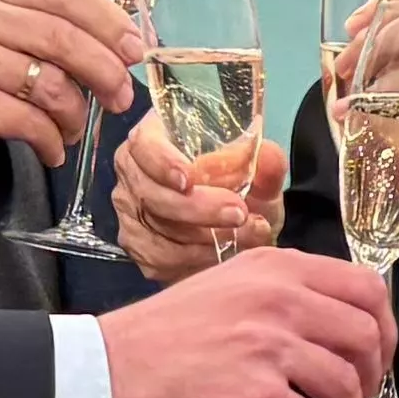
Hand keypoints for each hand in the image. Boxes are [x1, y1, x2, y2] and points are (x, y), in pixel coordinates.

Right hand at [0, 0, 140, 185]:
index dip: (106, 20)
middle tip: (121, 99)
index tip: (134, 50)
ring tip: (72, 130)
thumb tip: (124, 44)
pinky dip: (52, 142)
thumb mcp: (3, 35)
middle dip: (104, 71)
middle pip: (60, 38)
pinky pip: (31, 124)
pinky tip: (51, 150)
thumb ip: (50, 27)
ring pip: (50, 86)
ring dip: (75, 116)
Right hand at [97, 247, 393, 397]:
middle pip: (364, 333)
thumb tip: (328, 325)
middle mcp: (278, 299)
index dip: (383, 326)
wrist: (108, 375)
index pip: (363, 286)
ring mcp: (269, 347)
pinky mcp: (258, 397)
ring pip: (346, 382)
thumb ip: (277, 296)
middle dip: (375, 372)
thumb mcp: (225, 289)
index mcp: (275, 269)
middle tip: (363, 395)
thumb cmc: (160, 339)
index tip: (377, 352)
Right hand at [113, 117, 284, 280]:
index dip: (162, 162)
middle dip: (197, 208)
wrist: (244, 230)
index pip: (143, 145)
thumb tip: (266, 156)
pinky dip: (195, 259)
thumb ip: (266, 162)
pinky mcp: (139, 248)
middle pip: (151, 194)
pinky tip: (223, 255)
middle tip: (238, 214)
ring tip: (244, 235)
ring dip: (202, 237)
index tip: (189, 180)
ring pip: (156, 230)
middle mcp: (135, 173)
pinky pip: (159, 259)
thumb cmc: (245, 189)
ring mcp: (132, 213)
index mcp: (156, 138)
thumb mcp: (261, 174)